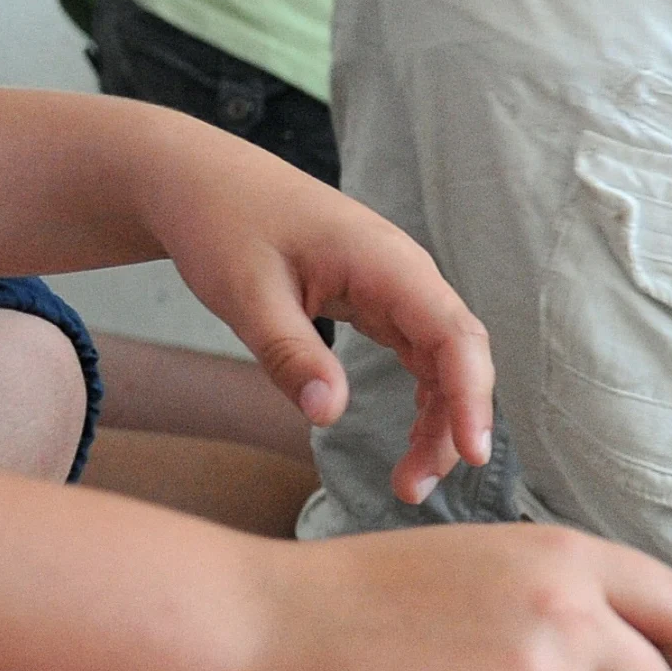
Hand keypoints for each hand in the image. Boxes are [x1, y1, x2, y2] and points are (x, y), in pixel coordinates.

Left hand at [132, 128, 495, 506]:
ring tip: (409, 480)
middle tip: (415, 489)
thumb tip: (330, 417)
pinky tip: (412, 440)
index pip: (454, 335)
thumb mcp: (245, 293)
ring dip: (439, 422)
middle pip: (460, 357)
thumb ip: (290, 354)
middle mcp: (406, 274)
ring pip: (445, 363)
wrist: (200, 181)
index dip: (471, 396)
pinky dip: (423, 403)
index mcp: (385, 262)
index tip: (471, 454)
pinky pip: (421, 357)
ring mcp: (397, 288)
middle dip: (454, 425)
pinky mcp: (381, 302)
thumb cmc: (222, 223)